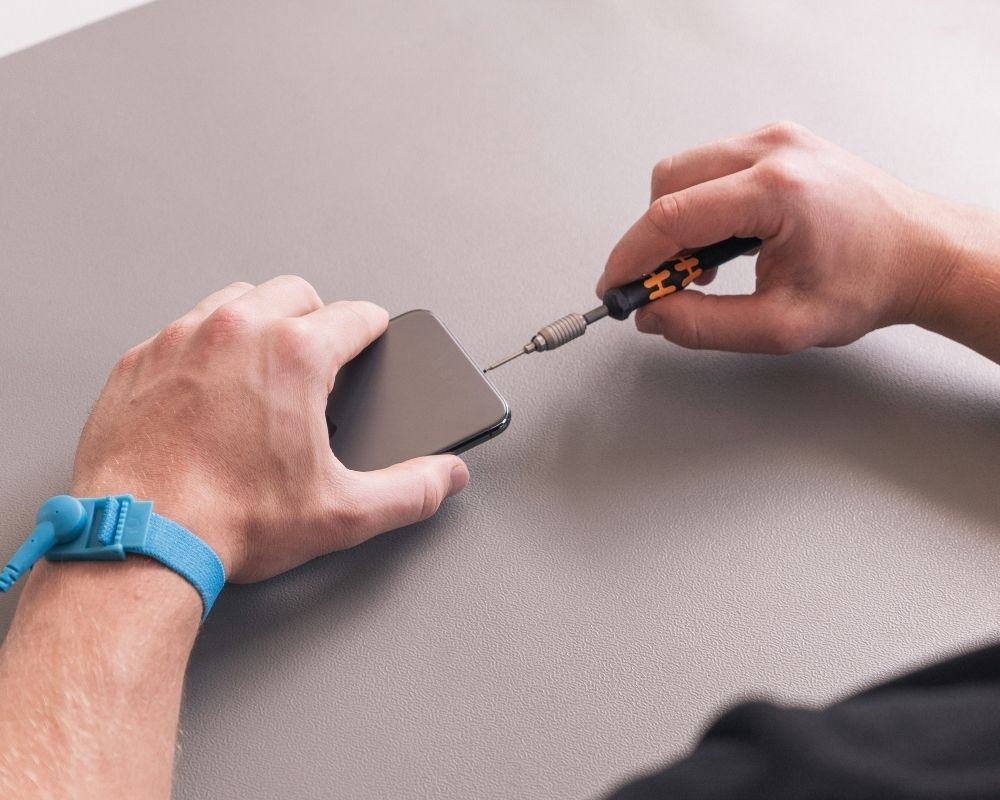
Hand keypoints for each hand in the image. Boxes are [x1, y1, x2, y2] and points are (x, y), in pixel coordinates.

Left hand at [69, 276, 469, 582]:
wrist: (137, 539)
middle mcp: (236, 331)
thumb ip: (408, 490)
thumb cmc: (227, 520)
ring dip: (260, 320)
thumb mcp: (340, 513)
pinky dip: (205, 344)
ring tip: (267, 363)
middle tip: (321, 356)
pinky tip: (210, 384)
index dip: (374, 329)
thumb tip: (444, 477)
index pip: (356, 315)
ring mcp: (180, 340)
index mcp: (295, 356)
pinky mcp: (139, 360)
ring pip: (236, 298)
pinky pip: (182, 328)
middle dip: (318, 317)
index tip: (371, 338)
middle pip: (297, 292)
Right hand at [596, 121, 970, 352]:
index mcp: (777, 190)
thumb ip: (704, 326)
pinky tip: (722, 242)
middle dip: (651, 239)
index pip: (671, 216)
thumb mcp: (782, 326)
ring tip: (702, 269)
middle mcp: (773, 150)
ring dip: (675, 221)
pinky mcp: (777, 142)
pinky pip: (710, 167)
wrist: (920, 253)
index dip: (631, 257)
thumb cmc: (869, 283)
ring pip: (684, 171)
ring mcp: (776, 139)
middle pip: (668, 184)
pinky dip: (699, 205)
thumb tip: (652, 315)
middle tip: (663, 285)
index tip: (615, 287)